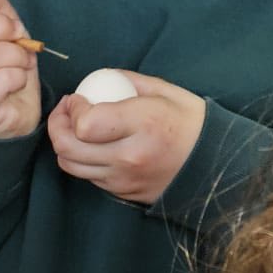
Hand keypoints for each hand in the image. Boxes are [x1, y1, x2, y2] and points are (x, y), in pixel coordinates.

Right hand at [0, 0, 41, 140]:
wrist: (12, 114)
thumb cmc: (3, 68)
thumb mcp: (2, 28)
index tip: (4, 22)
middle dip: (1, 26)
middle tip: (19, 36)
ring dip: (16, 54)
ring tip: (21, 62)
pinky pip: (0, 79)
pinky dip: (19, 76)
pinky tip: (16, 82)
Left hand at [47, 74, 206, 202]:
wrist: (216, 165)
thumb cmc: (191, 123)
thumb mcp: (166, 91)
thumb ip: (128, 82)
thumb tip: (97, 79)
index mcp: (143, 125)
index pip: (85, 124)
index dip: (72, 110)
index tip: (77, 98)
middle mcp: (129, 157)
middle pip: (69, 148)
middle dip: (56, 126)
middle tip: (65, 111)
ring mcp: (124, 179)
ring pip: (72, 166)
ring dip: (64, 145)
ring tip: (73, 128)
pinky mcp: (123, 193)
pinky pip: (89, 177)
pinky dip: (82, 160)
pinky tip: (91, 145)